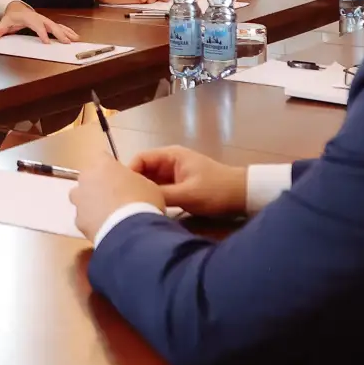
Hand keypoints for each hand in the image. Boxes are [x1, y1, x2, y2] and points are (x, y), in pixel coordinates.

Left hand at [0, 1, 77, 43]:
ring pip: (57, 25)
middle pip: (51, 25)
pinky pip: (59, 26)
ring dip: (66, 32)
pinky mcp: (48, 23)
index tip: (47, 42)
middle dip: (59, 33)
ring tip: (75, 39)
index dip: (42, 33)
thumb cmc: (11, 16)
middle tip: (66, 42)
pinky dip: (67, 31)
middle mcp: (39, 18)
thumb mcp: (4, 22)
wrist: (16, 8)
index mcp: (29, 18)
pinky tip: (74, 36)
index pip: (37, 25)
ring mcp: (45, 20)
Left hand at [69, 150, 166, 239]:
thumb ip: (132, 179)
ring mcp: (79, 200)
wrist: (131, 231)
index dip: (112, 168)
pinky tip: (106, 228)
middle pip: (89, 177)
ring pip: (81, 197)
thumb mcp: (147, 184)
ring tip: (109, 214)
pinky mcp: (78, 220)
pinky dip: (92, 221)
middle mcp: (86, 178)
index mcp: (103, 164)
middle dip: (98, 184)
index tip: (121, 177)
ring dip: (91, 202)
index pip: (103, 158)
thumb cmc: (143, 201)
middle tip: (116, 196)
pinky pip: (84, 217)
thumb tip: (129, 184)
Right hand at [128, 145, 246, 217]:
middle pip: (143, 171)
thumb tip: (138, 200)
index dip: (128, 173)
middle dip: (134, 184)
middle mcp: (169, 162)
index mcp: (171, 156)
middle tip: (124, 202)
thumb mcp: (188, 195)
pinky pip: (159, 190)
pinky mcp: (179, 186)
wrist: (242, 196)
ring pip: (150, 182)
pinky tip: (147, 209)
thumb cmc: (216, 191)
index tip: (121, 191)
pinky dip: (153, 197)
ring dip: (144, 192)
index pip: (140, 159)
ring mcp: (174, 174)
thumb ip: (162, 195)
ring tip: (132, 207)